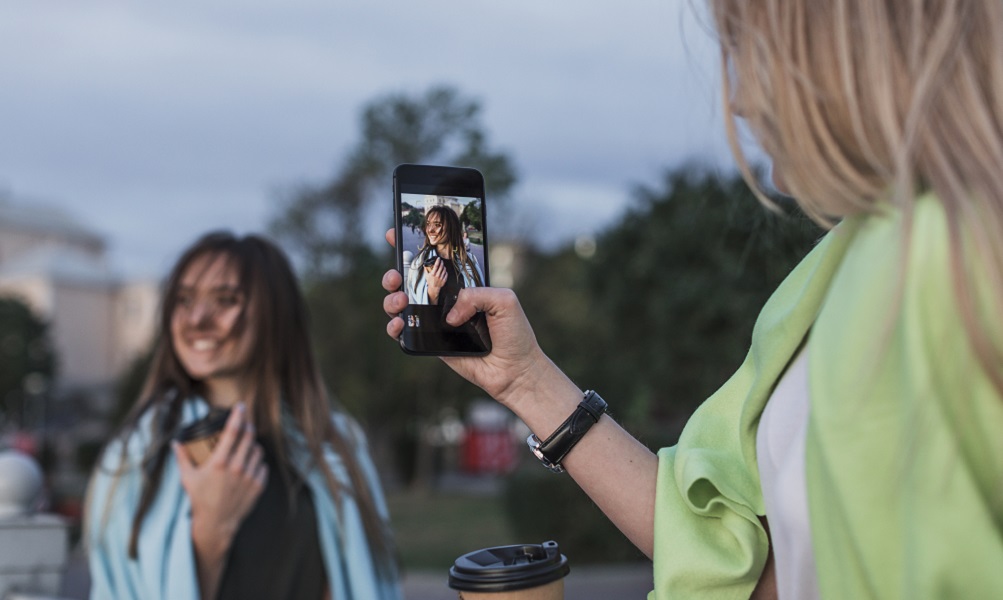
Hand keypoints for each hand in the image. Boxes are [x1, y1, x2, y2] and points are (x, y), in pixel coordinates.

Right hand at [172, 403, 266, 553]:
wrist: (216, 523)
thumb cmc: (200, 499)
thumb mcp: (188, 478)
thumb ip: (182, 458)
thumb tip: (175, 442)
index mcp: (220, 462)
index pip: (232, 431)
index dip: (238, 415)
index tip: (241, 405)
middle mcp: (237, 467)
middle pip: (249, 436)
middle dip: (247, 427)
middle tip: (244, 424)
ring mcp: (249, 477)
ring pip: (258, 450)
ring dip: (252, 445)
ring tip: (245, 447)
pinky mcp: (258, 485)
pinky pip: (262, 466)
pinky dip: (257, 462)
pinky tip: (249, 465)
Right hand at [382, 229, 553, 407]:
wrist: (514, 371)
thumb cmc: (514, 334)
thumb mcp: (504, 301)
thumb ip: (475, 295)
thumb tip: (448, 314)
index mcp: (462, 285)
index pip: (435, 261)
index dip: (413, 248)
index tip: (394, 234)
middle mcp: (445, 301)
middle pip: (410, 281)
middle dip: (394, 273)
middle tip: (395, 275)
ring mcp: (435, 322)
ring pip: (401, 305)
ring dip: (391, 299)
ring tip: (400, 301)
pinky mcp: (431, 343)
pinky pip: (404, 332)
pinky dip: (394, 326)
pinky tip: (399, 323)